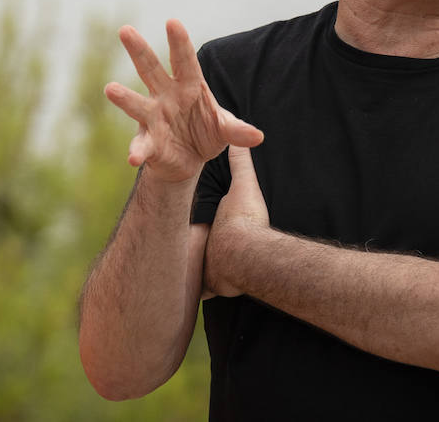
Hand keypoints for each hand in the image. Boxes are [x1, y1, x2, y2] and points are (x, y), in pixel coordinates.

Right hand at [104, 19, 263, 184]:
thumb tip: (257, 136)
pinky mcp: (148, 142)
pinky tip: (134, 158)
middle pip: (150, 69)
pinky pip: (142, 145)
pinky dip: (138, 151)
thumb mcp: (225, 129)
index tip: (172, 22)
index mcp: (188, 84)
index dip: (179, 42)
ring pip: (137, 104)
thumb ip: (238, 130)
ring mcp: (153, 117)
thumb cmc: (206, 131)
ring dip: (124, 98)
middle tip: (125, 30)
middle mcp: (165, 95)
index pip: (184, 60)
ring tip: (110, 89)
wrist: (189, 158)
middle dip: (138, 50)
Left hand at [203, 144, 269, 297]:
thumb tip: (237, 141)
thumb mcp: (244, 188)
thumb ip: (240, 165)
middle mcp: (202, 247)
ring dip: (198, 275)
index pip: (196, 223)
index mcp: (207, 224)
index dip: (198, 224)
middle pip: (194, 248)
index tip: (199, 224)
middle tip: (196, 250)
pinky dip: (203, 293)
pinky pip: (204, 292)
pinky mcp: (210, 288)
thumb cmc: (245, 221)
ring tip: (200, 274)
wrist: (245, 254)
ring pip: (198, 273)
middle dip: (193, 250)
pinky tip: (197, 297)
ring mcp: (205, 269)